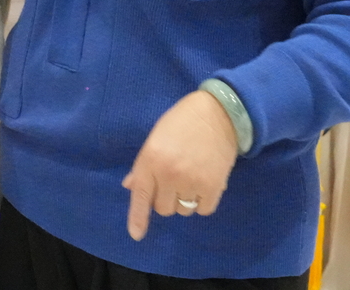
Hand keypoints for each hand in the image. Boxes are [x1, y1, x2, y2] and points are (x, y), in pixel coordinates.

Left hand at [120, 90, 239, 240]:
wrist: (218, 113)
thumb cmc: (182, 122)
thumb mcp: (156, 139)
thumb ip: (144, 166)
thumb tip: (131, 186)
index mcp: (150, 159)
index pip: (141, 196)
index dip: (138, 218)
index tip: (136, 235)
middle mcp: (169, 174)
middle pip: (163, 208)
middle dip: (167, 198)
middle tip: (175, 180)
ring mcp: (191, 182)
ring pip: (183, 211)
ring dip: (185, 200)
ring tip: (192, 178)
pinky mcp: (213, 186)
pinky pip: (204, 210)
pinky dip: (203, 202)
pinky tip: (205, 184)